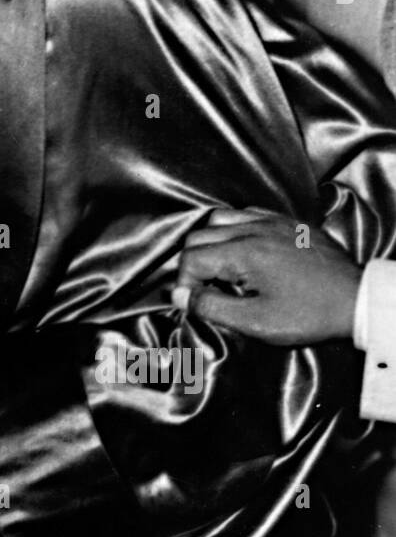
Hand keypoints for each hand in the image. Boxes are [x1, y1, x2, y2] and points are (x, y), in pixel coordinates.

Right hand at [175, 208, 361, 345]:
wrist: (357, 300)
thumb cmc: (309, 315)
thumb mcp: (257, 322)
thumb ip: (213, 308)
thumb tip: (180, 296)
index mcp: (244, 253)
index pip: (191, 259)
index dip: (184, 284)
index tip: (194, 303)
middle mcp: (254, 229)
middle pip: (199, 236)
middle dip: (192, 264)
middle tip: (204, 289)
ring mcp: (272, 221)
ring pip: (220, 219)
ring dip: (210, 243)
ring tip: (220, 268)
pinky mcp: (287, 222)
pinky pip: (247, 214)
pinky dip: (234, 229)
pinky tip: (242, 250)